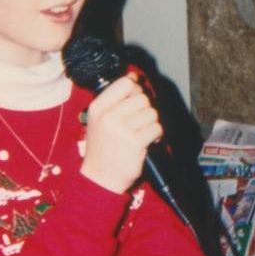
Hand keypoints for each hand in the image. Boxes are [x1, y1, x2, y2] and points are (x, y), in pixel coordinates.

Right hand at [79, 72, 161, 193]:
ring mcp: (122, 129)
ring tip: (141, 133)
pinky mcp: (136, 142)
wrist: (100, 178)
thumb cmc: (102, 148)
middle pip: (142, 98)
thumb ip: (114, 99)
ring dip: (151, 123)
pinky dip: (156, 135)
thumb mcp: (98, 120)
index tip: (136, 96)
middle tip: (139, 122)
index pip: (125, 83)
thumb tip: (134, 77)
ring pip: (151, 113)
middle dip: (145, 109)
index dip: (136, 88)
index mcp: (98, 108)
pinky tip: (147, 141)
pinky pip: (156, 128)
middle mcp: (108, 116)